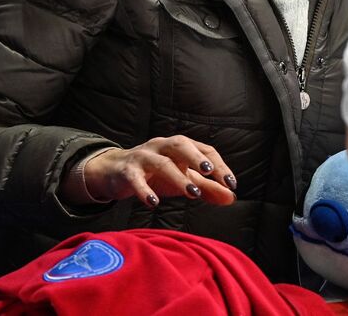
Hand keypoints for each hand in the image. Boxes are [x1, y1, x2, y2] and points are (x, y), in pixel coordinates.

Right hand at [72, 135, 236, 208]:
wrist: (115, 173)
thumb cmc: (156, 174)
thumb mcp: (183, 180)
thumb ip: (207, 188)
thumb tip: (231, 198)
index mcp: (181, 146)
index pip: (205, 149)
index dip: (220, 165)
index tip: (231, 184)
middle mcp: (163, 146)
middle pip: (182, 145)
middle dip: (197, 158)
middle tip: (210, 173)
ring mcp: (144, 157)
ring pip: (161, 163)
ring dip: (178, 177)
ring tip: (193, 194)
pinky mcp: (127, 171)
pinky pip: (135, 179)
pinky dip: (144, 190)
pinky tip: (154, 203)